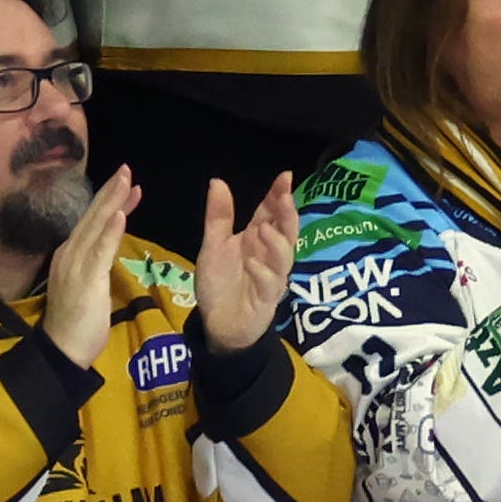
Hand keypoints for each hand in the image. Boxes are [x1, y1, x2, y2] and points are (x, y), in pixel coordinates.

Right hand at [37, 162, 137, 366]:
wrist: (62, 349)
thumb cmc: (77, 322)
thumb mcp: (88, 286)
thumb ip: (95, 265)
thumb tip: (107, 248)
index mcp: (71, 254)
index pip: (93, 222)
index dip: (110, 201)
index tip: (126, 183)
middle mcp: (70, 253)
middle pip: (93, 217)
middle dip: (111, 192)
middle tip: (127, 168)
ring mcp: (75, 265)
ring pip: (96, 227)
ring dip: (112, 202)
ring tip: (126, 180)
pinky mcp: (85, 279)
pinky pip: (99, 251)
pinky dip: (110, 231)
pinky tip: (119, 214)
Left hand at [194, 167, 300, 351]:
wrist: (219, 324)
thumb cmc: (220, 283)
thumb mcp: (213, 245)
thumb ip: (219, 216)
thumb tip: (218, 181)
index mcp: (257, 240)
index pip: (271, 213)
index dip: (278, 195)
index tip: (285, 177)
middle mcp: (268, 256)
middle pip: (285, 232)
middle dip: (287, 215)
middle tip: (285, 198)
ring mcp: (271, 278)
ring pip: (283, 258)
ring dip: (276, 244)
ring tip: (264, 230)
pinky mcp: (266, 300)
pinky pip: (269, 285)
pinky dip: (262, 274)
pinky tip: (252, 264)